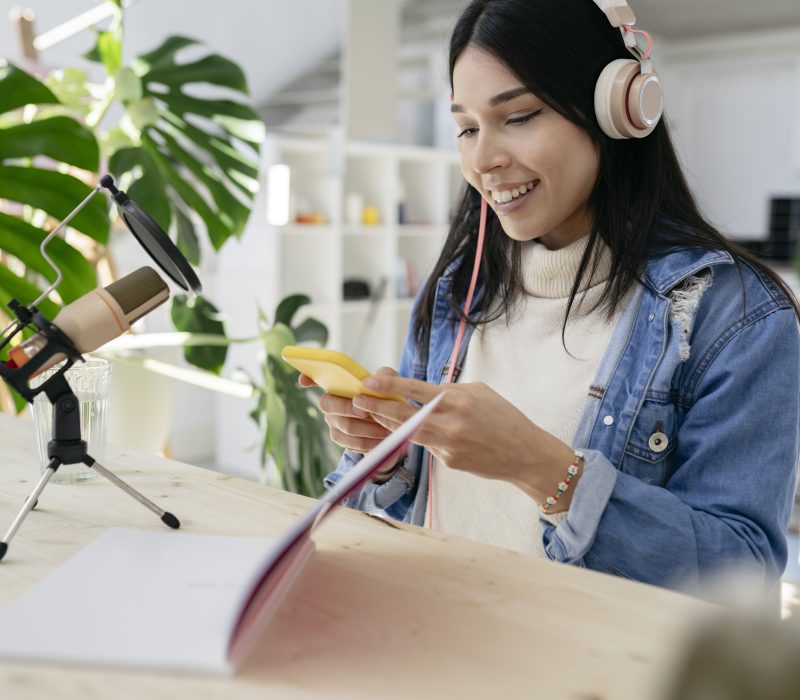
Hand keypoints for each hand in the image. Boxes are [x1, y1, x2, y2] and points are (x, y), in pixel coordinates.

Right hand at [299, 367, 405, 472]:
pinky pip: (354, 442)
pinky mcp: (343, 440)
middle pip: (328, 405)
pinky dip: (370, 441)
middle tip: (366, 410)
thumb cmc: (386, 397)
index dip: (308, 378)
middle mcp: (330, 403)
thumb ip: (384, 376)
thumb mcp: (389, 382)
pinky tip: (382, 438)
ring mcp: (333, 423)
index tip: (303, 380)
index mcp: (337, 386)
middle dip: (348, 408)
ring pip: (346, 426)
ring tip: (385, 427)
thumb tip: (368, 381)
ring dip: (367, 427)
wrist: (392, 421)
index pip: (315, 378)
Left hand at [352, 375, 576, 507]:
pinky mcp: (448, 462)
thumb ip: (449, 391)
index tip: (368, 381)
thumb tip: (422, 392)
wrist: (524, 454)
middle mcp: (450, 424)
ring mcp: (448, 446)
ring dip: (388, 424)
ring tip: (372, 413)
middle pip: (403, 416)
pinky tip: (413, 431)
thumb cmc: (503, 417)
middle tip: (356, 399)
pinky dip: (419, 437)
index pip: (416, 391)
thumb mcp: (479, 392)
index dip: (389, 385)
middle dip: (377, 407)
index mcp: (458, 401)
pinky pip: (427, 446)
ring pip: (408, 434)